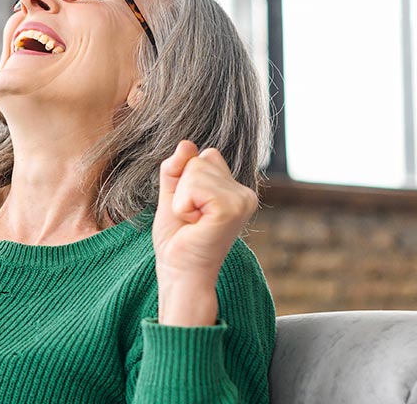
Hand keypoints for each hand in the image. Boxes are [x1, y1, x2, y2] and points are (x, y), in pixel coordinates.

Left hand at [152, 141, 257, 324]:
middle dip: (182, 189)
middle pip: (200, 159)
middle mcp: (245, 193)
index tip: (191, 210)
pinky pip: (194, 186)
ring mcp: (242, 200)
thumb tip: (186, 143)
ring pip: (196, 169)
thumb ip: (177, 170)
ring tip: (193, 223)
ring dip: (182, 199)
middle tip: (190, 219)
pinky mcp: (231, 208)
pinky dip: (183, 205)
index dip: (185, 180)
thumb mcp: (172, 198)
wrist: (179, 273)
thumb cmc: (177, 241)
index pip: (204, 156)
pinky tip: (195, 225)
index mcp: (235, 190)